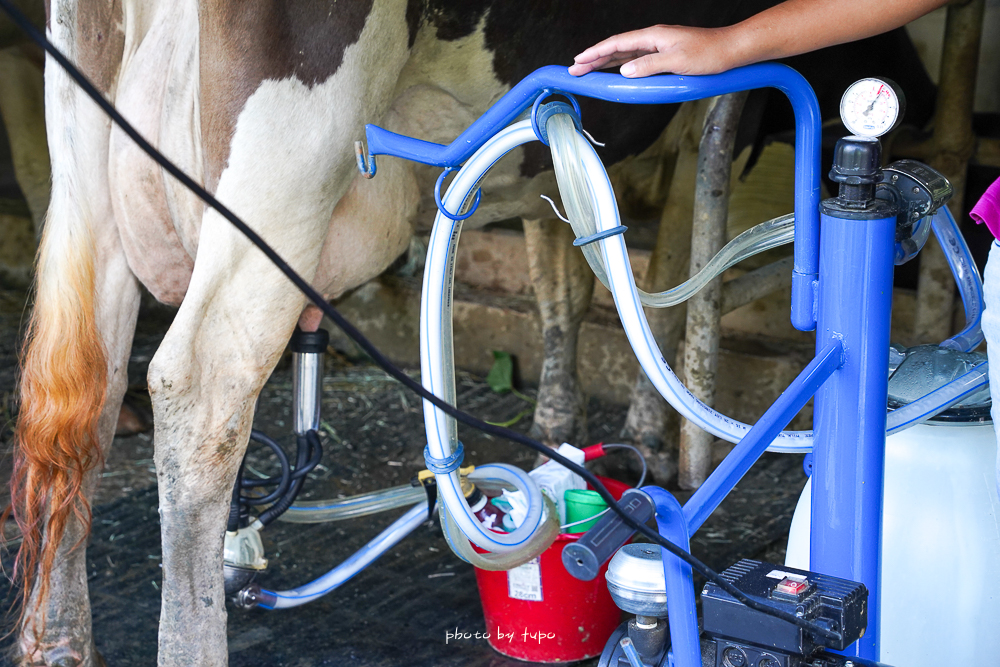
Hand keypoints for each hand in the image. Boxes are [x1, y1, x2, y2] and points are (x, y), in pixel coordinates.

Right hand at [569, 25, 739, 77]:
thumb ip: (649, 66)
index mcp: (653, 36)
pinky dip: (620, 64)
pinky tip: (614, 70)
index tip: (577, 61)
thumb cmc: (709, 54)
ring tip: (587, 70)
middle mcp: (653, 38)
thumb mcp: (678, 62)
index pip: (616, 44)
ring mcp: (658, 45)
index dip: (595, 53)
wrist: (730, 50)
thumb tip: (625, 71)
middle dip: (594, 58)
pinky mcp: (664, 54)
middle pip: (616, 48)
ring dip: (605, 62)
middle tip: (574, 69)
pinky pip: (635, 58)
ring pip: (624, 53)